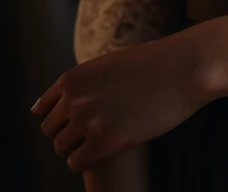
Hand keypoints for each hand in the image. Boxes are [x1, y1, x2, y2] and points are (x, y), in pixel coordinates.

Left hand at [31, 34, 206, 172]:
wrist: (184, 68)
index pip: (43, 109)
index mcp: (73, 77)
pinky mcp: (106, 142)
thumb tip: (42, 106)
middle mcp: (75, 99)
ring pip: (62, 149)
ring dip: (78, 148)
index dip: (61, 116)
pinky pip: (77, 163)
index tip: (80, 117)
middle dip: (69, 133)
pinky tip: (105, 151)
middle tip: (93, 132)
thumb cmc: (152, 63)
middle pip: (51, 131)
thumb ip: (82, 82)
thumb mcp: (108, 64)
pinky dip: (87, 160)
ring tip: (101, 141)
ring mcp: (89, 121)